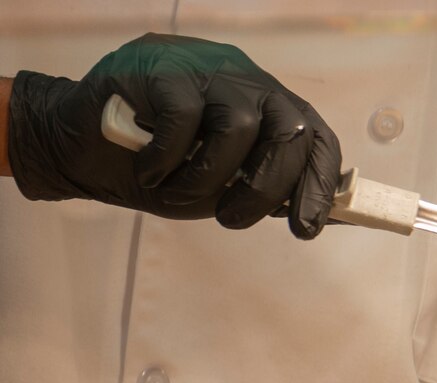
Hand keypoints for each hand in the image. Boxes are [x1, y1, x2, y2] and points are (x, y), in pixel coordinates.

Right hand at [7, 33, 340, 238]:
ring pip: (238, 125)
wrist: (82, 149)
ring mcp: (203, 67)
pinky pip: (183, 119)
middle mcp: (244, 80)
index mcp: (267, 107)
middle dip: (267, 187)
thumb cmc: (163, 171)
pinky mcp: (159, 67)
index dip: (320, 182)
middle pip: (289, 128)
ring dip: (209, 177)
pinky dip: (168, 158)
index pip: (317, 135)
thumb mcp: (223, 190)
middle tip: (231, 218)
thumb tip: (318, 219)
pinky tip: (150, 172)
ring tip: (177, 194)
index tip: (306, 226)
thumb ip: (266, 193)